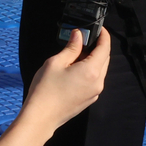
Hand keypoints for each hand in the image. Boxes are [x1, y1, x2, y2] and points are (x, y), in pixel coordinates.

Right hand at [0, 29, 109, 145]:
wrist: (41, 117)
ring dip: (94, 59)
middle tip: (84, 38)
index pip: (105, 48)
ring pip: (101, 70)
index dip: (104, 36)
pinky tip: (76, 68)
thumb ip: (71, 47)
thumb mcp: (56, 62)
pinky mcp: (89, 99)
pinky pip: (95, 80)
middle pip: (105, 59)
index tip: (99, 28)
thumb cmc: (46, 88)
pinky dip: (90, 70)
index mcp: (92, 71)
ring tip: (77, 53)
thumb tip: (79, 34)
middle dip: (98, 47)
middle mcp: (98, 82)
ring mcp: (95, 93)